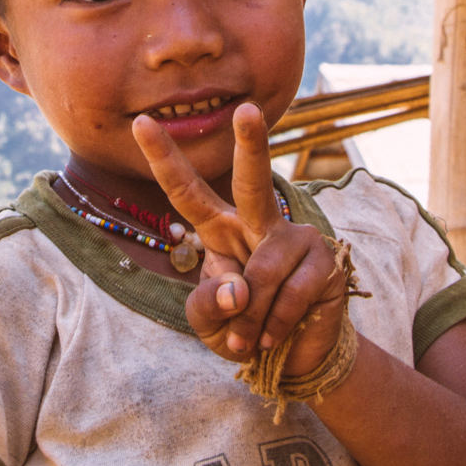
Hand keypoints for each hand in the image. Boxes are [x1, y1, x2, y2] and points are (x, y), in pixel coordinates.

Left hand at [133, 103, 348, 376]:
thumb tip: (239, 290)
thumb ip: (206, 306)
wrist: (295, 356)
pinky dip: (274, 326)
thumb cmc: (243, 330)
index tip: (141, 123)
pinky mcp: (324, 261)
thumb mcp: (208, 324)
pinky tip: (273, 337)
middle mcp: (258, 221)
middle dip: (252, 143)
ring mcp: (295, 237)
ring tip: (249, 340)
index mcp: (221, 228)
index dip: (163, 159)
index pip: (187, 191)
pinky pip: (288, 297)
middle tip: (248, 109)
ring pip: (262, 272)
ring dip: (249, 320)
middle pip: (251, 181)